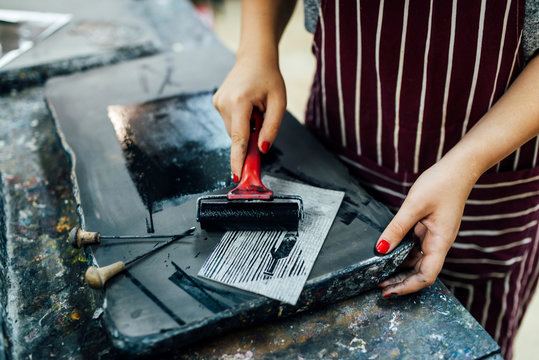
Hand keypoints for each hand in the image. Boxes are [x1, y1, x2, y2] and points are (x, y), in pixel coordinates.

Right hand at [213, 55, 285, 179]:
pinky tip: (247, 106)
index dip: (238, 159)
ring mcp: (217, 102)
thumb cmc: (269, 78)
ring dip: (245, 127)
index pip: (238, 138)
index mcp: (239, 101)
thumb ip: (271, 128)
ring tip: (255, 108)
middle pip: (237, 136)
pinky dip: (240, 121)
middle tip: (262, 119)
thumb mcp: (279, 103)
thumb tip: (262, 150)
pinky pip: (230, 122)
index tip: (236, 176)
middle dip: (250, 136)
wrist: (255, 58)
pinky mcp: (216, 102)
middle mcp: (224, 102)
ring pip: (233, 130)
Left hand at [376, 159, 475, 296]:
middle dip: (400, 281)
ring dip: (400, 267)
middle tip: (378, 283)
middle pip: (420, 271)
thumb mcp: (414, 205)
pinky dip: (402, 252)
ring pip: (417, 260)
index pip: (426, 275)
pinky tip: (388, 252)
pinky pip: (415, 246)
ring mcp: (434, 236)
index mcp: (440, 242)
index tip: (388, 290)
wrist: (458, 169)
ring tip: (378, 271)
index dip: (407, 286)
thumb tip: (380, 249)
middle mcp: (438, 243)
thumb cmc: (441, 184)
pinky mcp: (430, 228)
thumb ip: (396, 228)